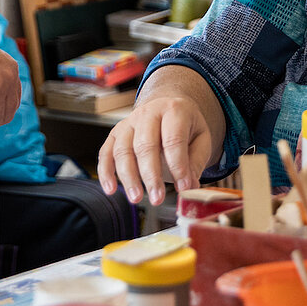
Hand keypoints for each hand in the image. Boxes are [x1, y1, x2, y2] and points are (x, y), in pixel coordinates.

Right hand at [98, 92, 214, 206]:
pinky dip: (105, 172)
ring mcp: (129, 122)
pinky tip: (111, 189)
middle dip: (150, 175)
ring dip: (128, 177)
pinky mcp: (115, 133)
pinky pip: (106, 152)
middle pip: (145, 145)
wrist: (168, 107)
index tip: (184, 187)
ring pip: (123, 150)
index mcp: (174, 110)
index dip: (178, 166)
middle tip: (157, 198)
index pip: (173, 140)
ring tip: (136, 198)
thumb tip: (190, 187)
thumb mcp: (201, 138)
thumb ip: (196, 161)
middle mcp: (148, 113)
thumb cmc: (185, 126)